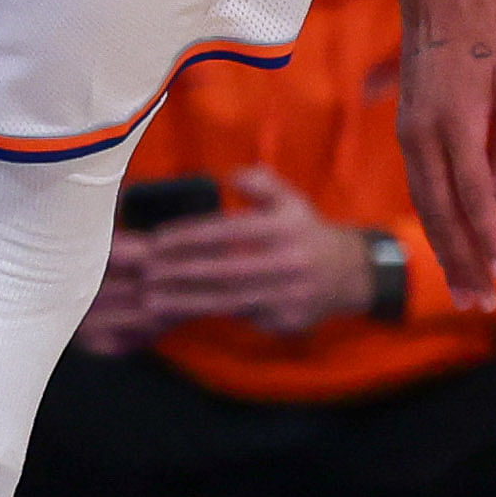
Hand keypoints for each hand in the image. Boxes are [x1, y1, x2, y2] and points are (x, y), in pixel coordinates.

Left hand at [107, 166, 381, 336]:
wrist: (350, 274)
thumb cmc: (306, 234)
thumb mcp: (291, 201)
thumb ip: (261, 183)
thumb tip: (229, 176)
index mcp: (286, 228)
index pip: (228, 232)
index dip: (189, 237)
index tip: (157, 241)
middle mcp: (287, 262)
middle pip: (223, 270)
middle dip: (179, 272)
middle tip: (145, 274)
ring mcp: (288, 295)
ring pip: (227, 299)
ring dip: (185, 300)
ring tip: (151, 300)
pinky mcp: (286, 320)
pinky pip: (241, 318)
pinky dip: (209, 316)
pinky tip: (181, 314)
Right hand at [387, 0, 495, 309]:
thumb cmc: (487, 34)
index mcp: (452, 123)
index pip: (470, 195)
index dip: (486, 236)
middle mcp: (422, 137)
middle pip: (440, 212)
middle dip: (461, 261)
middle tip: (482, 303)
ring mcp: (409, 137)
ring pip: (425, 206)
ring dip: (445, 251)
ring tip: (466, 291)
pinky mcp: (407, 134)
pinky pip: (420, 188)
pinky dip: (434, 223)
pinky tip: (449, 247)